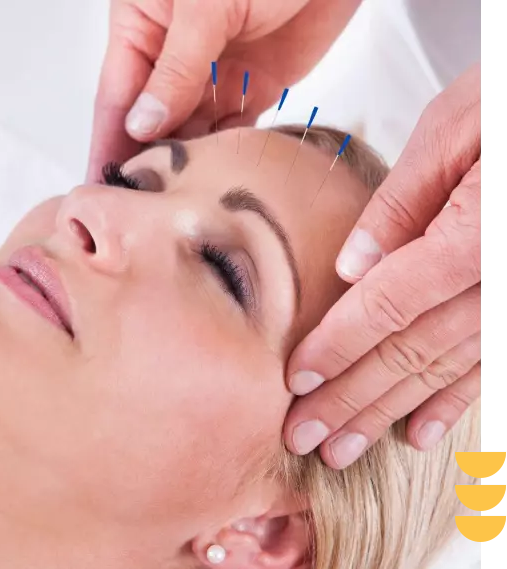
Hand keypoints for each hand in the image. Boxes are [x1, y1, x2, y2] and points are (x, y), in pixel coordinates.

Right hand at [86, 0, 361, 181]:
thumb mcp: (204, 6)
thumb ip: (175, 71)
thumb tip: (141, 125)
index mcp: (143, 25)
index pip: (117, 97)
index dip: (107, 143)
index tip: (99, 186)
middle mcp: (174, 53)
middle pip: (152, 119)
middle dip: (147, 160)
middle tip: (142, 208)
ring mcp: (215, 71)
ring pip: (193, 128)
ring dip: (189, 161)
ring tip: (180, 199)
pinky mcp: (256, 83)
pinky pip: (234, 126)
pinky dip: (227, 149)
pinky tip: (218, 175)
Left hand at [283, 63, 480, 468]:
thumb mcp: (455, 126)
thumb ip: (402, 201)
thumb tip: (353, 264)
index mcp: (473, 238)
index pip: (385, 308)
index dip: (336, 349)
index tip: (295, 383)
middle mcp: (498, 282)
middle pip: (406, 353)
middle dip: (350, 400)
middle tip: (303, 437)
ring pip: (440, 371)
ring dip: (388, 413)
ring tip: (344, 447)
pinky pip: (486, 367)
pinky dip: (449, 403)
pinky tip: (416, 432)